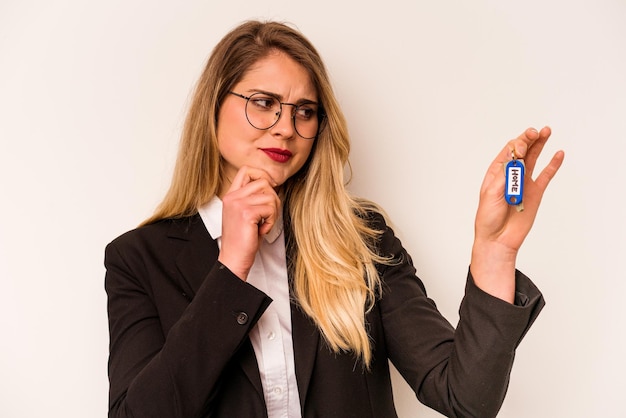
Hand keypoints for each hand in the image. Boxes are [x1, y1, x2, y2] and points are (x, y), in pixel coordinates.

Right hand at [218, 166, 280, 280]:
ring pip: (270, 196)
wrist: (234, 258)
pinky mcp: (246, 213)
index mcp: (231, 195)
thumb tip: (272, 185)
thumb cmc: (242, 239)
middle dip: (273, 198)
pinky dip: (272, 221)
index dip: (262, 176)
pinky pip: (270, 209)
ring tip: (264, 224)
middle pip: (263, 182)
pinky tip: (262, 230)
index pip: (247, 170)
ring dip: (273, 212)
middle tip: (268, 215)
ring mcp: (238, 204)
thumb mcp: (245, 213)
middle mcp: (232, 197)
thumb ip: (253, 198)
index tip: (269, 191)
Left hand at [470, 126, 563, 301]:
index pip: (509, 151)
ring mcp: (524, 183)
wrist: (498, 239)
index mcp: (496, 172)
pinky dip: (553, 165)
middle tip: (538, 131)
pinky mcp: (535, 193)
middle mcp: (511, 175)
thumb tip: (515, 160)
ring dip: (540, 145)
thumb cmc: (488, 218)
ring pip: (534, 159)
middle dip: (529, 139)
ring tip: (547, 131)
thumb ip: (504, 177)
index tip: (522, 144)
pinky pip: (546, 176)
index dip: (517, 144)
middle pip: (522, 151)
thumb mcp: (490, 194)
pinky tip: (558, 154)